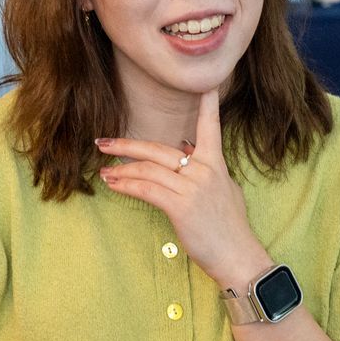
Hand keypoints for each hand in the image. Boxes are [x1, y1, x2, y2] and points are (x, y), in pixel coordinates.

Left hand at [96, 90, 272, 291]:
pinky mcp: (180, 207)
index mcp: (215, 163)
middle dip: (126, 145)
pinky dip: (126, 185)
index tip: (206, 85)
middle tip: (103, 142)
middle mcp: (203, 170)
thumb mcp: (225, 189)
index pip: (210, 128)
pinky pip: (146, 190)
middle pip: (157, 149)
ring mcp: (191, 187)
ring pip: (147, 169)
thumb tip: (187, 151)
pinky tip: (113, 184)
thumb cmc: (230, 226)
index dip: (208, 105)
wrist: (236, 255)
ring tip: (103, 171)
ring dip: (120, 170)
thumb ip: (206, 169)